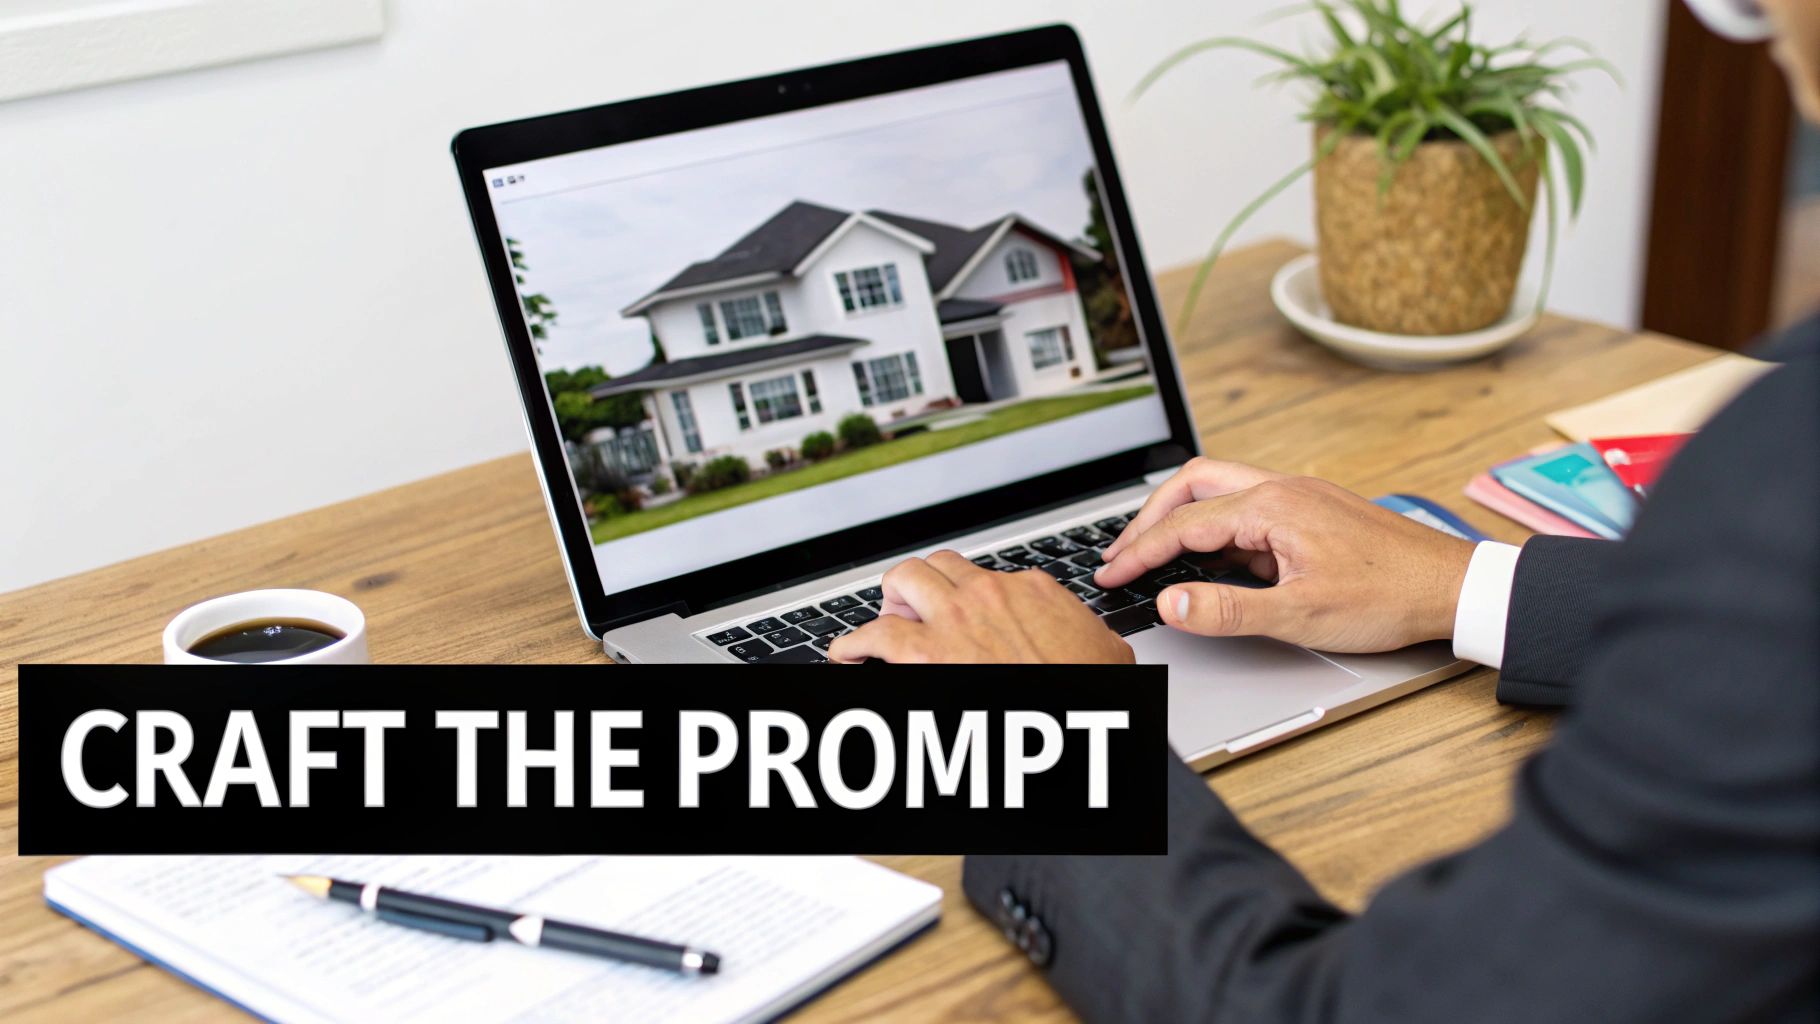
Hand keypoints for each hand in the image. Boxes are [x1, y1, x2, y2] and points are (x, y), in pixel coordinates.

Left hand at [828, 550, 1132, 663]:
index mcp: (1033, 592)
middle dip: (923, 584)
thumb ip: (1093, 638)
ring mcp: (954, 618)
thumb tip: (1099, 642)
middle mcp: (989, 595)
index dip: (972, 596)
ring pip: (905, 581)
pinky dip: (853, 644)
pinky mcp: (924, 651)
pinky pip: (873, 635)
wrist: (1077, 711)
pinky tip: (845, 656)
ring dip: (891, 600)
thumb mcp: (1106, 653)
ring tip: (882, 622)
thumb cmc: (1089, 690)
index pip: (989, 577)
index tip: (967, 614)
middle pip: (940, 566)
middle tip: (915, 607)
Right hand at [1095, 458, 1476, 652]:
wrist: (1452, 587)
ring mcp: (1300, 496)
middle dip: (1149, 517)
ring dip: (1182, 517)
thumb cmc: (1388, 597)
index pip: (1184, 524)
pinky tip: (1214, 560)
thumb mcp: (1299, 615)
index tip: (1111, 575)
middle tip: (1121, 554)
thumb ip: (1226, 610)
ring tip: (1155, 552)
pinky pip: (1248, 505)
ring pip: (1221, 490)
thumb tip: (1169, 601)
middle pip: (1193, 484)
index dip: (1139, 552)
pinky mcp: (1314, 511)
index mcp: (1272, 506)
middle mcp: (1283, 489)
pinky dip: (1216, 526)